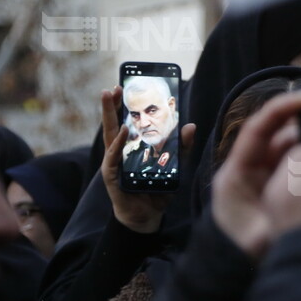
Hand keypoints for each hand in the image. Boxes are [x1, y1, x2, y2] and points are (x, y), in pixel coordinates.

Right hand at [100, 86, 193, 233]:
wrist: (147, 215)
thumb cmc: (156, 188)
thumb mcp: (175, 165)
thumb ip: (182, 147)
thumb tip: (191, 126)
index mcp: (133, 145)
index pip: (128, 120)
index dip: (126, 104)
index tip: (125, 85)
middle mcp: (120, 150)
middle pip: (114, 122)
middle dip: (113, 103)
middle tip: (114, 85)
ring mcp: (114, 161)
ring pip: (110, 133)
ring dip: (109, 114)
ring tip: (112, 95)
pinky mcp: (112, 175)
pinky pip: (114, 156)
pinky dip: (118, 143)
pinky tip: (123, 130)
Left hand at [211, 87, 300, 259]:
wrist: (233, 271)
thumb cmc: (241, 252)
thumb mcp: (260, 236)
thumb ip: (280, 217)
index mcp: (239, 173)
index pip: (259, 128)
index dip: (283, 109)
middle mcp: (253, 168)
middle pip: (282, 135)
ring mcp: (269, 175)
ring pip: (296, 148)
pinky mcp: (282, 184)